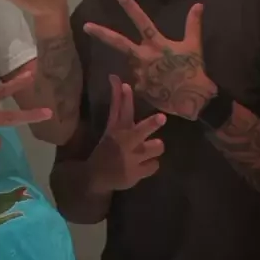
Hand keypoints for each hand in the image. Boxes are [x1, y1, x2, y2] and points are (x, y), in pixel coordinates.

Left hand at [85, 0, 216, 119]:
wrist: (191, 100)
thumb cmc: (193, 71)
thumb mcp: (194, 46)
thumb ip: (193, 24)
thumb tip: (199, 4)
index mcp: (157, 44)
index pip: (143, 22)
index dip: (132, 9)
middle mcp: (144, 57)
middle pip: (119, 43)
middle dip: (101, 34)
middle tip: (86, 26)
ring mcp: (139, 73)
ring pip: (131, 62)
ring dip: (139, 64)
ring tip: (159, 73)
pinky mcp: (138, 88)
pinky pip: (136, 80)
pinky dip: (143, 80)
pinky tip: (156, 85)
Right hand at [88, 76, 165, 192]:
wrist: (96, 177)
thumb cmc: (107, 149)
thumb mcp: (110, 130)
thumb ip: (118, 109)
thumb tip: (120, 81)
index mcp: (116, 130)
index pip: (119, 109)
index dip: (122, 96)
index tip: (124, 84)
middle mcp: (125, 142)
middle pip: (141, 130)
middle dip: (151, 124)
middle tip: (162, 118)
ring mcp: (132, 159)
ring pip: (157, 147)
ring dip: (155, 146)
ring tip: (150, 148)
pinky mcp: (137, 173)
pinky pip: (155, 165)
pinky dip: (150, 164)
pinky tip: (143, 164)